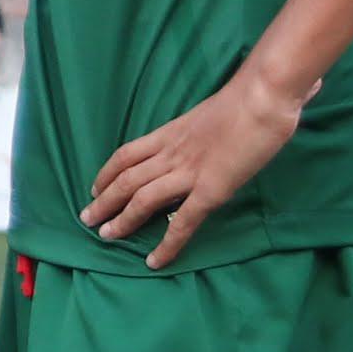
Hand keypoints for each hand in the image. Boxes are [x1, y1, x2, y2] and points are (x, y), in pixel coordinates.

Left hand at [81, 64, 307, 269]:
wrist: (265, 94)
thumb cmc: (257, 90)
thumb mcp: (229, 100)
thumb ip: (230, 108)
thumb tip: (260, 103)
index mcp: (174, 130)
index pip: (128, 152)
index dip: (107, 172)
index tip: (95, 186)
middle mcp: (173, 152)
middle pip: (126, 179)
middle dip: (103, 201)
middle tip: (87, 220)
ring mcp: (189, 172)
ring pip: (140, 200)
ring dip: (121, 221)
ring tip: (105, 237)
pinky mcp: (210, 190)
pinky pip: (181, 223)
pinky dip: (166, 245)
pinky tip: (154, 261)